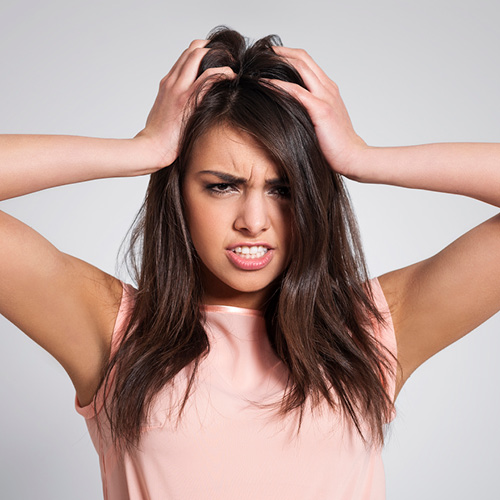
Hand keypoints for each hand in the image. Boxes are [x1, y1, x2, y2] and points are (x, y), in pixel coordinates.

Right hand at [135, 40, 234, 171]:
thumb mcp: (166, 112)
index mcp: (168, 83)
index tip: (218, 60)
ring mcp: (179, 88)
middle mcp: (172, 81)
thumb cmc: (160, 136)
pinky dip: (222, 72)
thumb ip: (176, 102)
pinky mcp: (187, 99)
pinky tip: (231, 77)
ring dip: (219, 57)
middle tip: (229, 59)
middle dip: (214, 49)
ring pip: (198, 56)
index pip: (186, 56)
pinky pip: (207, 77)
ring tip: (232, 66)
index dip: (203, 52)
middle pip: (193, 49)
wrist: (151, 147)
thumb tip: (190, 107)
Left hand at [268, 47, 367, 179]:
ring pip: (301, 68)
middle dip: (281, 52)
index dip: (289, 55)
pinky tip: (264, 83)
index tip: (271, 56)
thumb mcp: (322, 122)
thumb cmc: (336, 145)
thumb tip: (289, 110)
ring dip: (279, 61)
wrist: (353, 157)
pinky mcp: (321, 110)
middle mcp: (328, 89)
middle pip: (303, 59)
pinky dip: (278, 85)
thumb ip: (310, 111)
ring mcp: (326, 97)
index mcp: (329, 90)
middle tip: (262, 52)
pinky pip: (296, 91)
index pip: (308, 63)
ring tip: (260, 62)